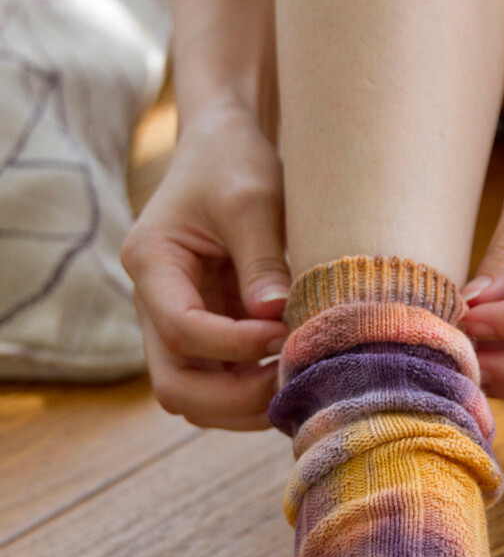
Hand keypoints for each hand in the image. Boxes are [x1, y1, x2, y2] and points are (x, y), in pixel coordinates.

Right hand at [121, 102, 290, 429]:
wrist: (224, 149)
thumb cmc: (234, 163)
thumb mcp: (253, 199)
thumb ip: (262, 259)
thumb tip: (276, 317)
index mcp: (151, 262)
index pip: (180, 328)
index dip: (234, 344)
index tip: (284, 333)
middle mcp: (154, 303)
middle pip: (175, 386)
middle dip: (233, 398)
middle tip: (291, 380)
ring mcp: (176, 326)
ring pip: (194, 398)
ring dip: (244, 407)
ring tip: (298, 383)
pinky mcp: (205, 336)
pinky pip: (219, 387)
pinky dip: (253, 396)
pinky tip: (294, 377)